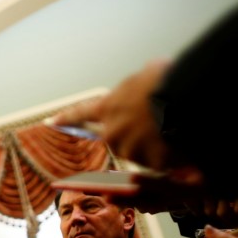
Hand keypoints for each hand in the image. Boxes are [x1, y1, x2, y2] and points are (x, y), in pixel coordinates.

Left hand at [51, 59, 178, 172]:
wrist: (186, 97)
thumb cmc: (167, 80)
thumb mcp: (146, 75)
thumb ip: (135, 88)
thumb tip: (143, 86)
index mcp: (109, 107)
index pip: (81, 114)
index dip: (67, 118)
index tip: (51, 122)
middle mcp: (113, 132)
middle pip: (118, 139)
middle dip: (135, 134)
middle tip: (157, 123)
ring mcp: (130, 149)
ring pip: (140, 153)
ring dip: (154, 146)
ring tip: (173, 129)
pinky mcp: (149, 163)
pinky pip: (160, 162)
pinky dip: (171, 156)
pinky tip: (181, 142)